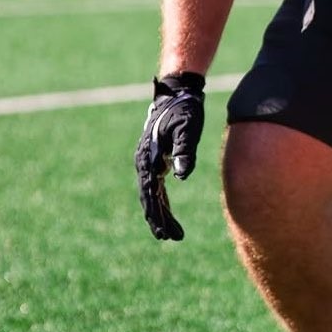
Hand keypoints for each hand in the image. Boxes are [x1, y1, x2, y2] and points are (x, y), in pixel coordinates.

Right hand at [135, 73, 205, 240]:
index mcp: (148, 157)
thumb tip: (180, 176)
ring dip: (160, 212)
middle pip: (149, 197)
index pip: (150, 193)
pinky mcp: (156, 158)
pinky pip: (156, 185)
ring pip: (152, 193)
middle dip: (158, 219)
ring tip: (170, 233)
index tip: (164, 233)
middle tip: (169, 238)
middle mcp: (144, 161)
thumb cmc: (183, 110)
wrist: (176, 93)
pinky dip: (161, 199)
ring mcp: (149, 160)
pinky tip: (167, 211)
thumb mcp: (186, 129)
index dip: (156, 214)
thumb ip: (184, 151)